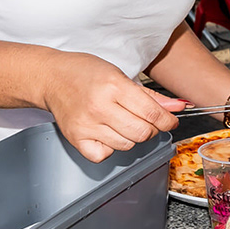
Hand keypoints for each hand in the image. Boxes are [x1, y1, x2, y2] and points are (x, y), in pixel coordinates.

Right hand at [42, 52, 184, 164]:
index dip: (167, 121)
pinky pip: (104, 155)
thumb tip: (178, 107)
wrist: (52, 78)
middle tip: (145, 121)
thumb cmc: (85, 73)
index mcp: (113, 86)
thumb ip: (151, 96)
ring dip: (132, 137)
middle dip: (151, 129)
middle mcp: (99, 107)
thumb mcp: (121, 75)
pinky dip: (110, 148)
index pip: (152, 113)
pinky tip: (107, 134)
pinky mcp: (76, 139)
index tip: (169, 121)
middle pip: (142, 133)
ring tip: (123, 123)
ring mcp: (86, 125)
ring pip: (127, 145)